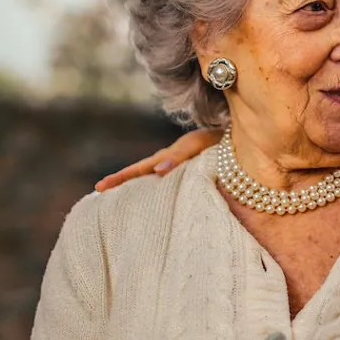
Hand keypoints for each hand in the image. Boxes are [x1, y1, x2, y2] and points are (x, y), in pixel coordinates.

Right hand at [93, 128, 222, 190]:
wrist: (239, 137)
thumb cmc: (220, 140)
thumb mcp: (198, 145)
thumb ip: (178, 156)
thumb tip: (155, 171)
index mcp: (170, 156)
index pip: (140, 168)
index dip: (120, 178)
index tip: (100, 187)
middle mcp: (172, 161)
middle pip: (141, 172)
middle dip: (121, 182)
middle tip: (99, 191)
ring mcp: (180, 166)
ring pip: (153, 177)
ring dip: (137, 186)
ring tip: (119, 201)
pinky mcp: (191, 172)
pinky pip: (170, 181)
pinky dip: (158, 189)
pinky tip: (153, 202)